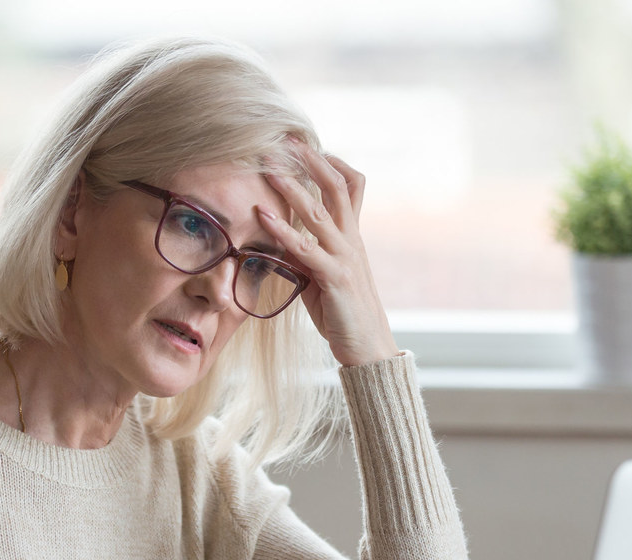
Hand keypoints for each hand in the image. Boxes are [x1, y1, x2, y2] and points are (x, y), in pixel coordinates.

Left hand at [259, 141, 398, 366]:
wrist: (368, 347)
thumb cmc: (342, 312)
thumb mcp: (321, 276)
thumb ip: (305, 253)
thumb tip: (279, 238)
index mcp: (352, 237)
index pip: (351, 187)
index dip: (333, 163)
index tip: (310, 145)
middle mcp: (352, 240)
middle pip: (337, 188)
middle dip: (311, 161)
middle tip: (287, 139)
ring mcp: (346, 257)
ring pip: (320, 212)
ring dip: (292, 187)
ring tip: (268, 168)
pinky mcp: (335, 278)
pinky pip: (307, 248)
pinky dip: (282, 229)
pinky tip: (263, 216)